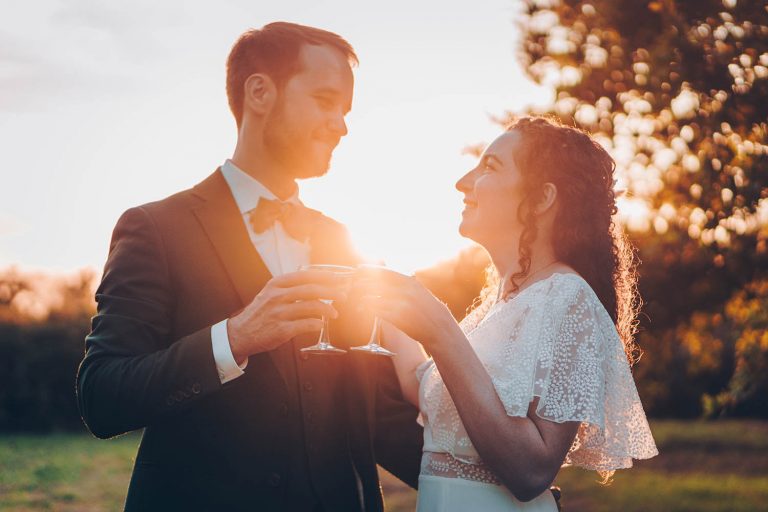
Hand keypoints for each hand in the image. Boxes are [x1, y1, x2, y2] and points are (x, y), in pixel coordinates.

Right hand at [227, 270, 346, 361]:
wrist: (241, 333)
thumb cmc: (259, 313)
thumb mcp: (270, 293)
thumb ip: (289, 288)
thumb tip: (316, 286)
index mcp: (276, 284)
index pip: (305, 276)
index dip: (324, 276)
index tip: (338, 278)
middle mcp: (277, 296)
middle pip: (312, 290)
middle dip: (331, 292)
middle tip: (343, 295)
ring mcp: (279, 313)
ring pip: (312, 307)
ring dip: (327, 309)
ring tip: (334, 313)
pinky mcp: (282, 329)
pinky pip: (307, 324)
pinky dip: (317, 323)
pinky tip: (321, 324)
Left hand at [354, 268, 458, 349]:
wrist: (439, 329)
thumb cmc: (427, 310)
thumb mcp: (419, 291)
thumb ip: (404, 282)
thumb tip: (387, 273)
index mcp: (410, 283)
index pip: (385, 272)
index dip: (369, 270)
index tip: (358, 269)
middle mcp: (405, 291)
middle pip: (375, 283)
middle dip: (360, 283)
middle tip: (352, 285)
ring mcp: (401, 304)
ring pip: (373, 298)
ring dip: (361, 298)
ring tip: (355, 300)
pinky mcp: (397, 318)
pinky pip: (375, 311)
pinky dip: (366, 310)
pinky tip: (360, 310)